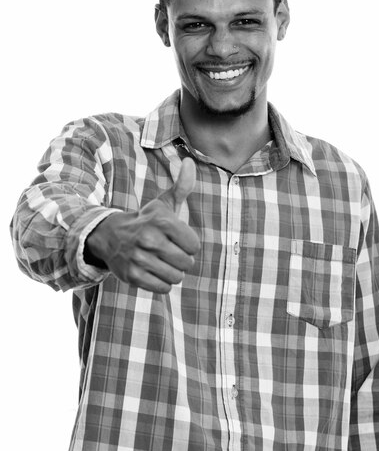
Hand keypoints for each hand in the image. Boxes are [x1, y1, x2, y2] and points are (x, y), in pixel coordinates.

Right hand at [85, 157, 199, 292]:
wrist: (110, 236)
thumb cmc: (147, 221)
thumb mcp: (163, 203)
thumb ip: (182, 185)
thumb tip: (189, 162)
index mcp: (161, 221)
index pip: (194, 245)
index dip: (189, 245)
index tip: (177, 239)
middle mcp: (149, 239)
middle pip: (187, 263)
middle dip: (182, 260)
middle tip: (169, 252)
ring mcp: (139, 258)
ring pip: (176, 278)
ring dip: (173, 273)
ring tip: (162, 262)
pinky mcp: (132, 276)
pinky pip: (163, 288)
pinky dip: (162, 283)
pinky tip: (153, 272)